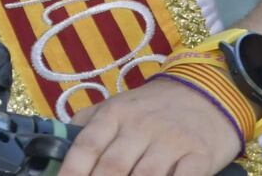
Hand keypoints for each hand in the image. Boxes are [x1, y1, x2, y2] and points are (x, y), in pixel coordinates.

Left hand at [58, 77, 242, 175]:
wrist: (208, 92)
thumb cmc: (154, 107)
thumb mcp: (118, 105)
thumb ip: (87, 125)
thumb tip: (53, 150)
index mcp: (116, 113)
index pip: (87, 146)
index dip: (71, 172)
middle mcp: (141, 126)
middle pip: (113, 167)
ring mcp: (171, 141)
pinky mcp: (199, 155)